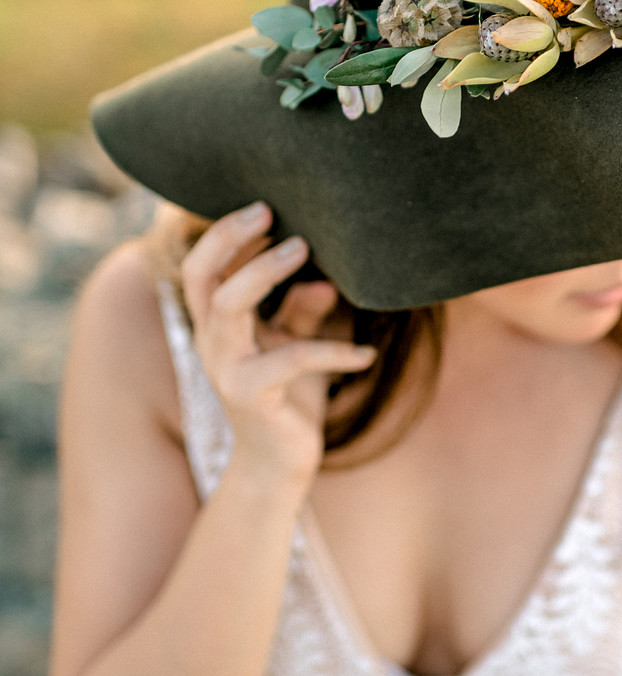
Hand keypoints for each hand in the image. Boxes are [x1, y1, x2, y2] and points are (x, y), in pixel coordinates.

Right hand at [180, 202, 374, 487]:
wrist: (280, 466)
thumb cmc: (289, 401)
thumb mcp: (295, 347)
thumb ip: (302, 312)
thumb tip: (326, 280)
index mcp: (217, 327)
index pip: (203, 270)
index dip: (226, 236)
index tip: (264, 208)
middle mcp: (212, 344)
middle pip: (202, 277)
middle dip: (231, 239)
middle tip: (270, 212)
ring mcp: (226, 370)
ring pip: (229, 305)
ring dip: (266, 272)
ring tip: (307, 250)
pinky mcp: (252, 396)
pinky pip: (292, 358)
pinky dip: (333, 350)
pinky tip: (366, 355)